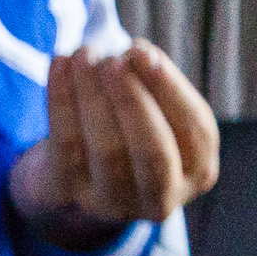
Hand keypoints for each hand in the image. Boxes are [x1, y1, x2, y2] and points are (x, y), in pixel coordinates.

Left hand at [9, 39, 220, 247]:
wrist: (74, 173)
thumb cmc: (127, 128)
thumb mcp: (152, 108)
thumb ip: (152, 82)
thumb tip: (138, 52)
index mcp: (197, 170)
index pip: (194, 129)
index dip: (168, 88)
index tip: (142, 51)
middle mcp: (161, 197)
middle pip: (152, 150)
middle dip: (133, 100)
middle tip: (112, 60)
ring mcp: (113, 204)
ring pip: (106, 148)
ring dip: (93, 94)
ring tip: (83, 54)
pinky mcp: (70, 197)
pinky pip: (66, 147)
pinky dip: (61, 101)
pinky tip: (59, 65)